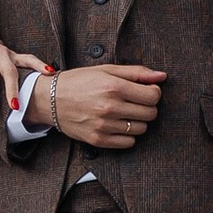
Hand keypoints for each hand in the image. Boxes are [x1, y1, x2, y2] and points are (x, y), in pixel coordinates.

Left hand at [0, 33, 47, 124]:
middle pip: (8, 72)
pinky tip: (50, 72)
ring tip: (36, 90)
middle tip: (15, 107)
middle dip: (12, 90)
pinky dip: (40, 65)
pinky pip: (30, 59)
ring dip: (30, 77)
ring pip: (23, 64)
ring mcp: (9, 53)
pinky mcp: (16, 55)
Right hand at [38, 63, 165, 149]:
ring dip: (137, 121)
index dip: (153, 92)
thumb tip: (162, 76)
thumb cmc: (79, 82)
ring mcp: (104, 125)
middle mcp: (109, 107)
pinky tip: (117, 124)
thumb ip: (136, 72)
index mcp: (113, 86)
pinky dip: (127, 135)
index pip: (153, 96)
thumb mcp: (106, 69)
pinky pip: (129, 142)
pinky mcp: (98, 140)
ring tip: (123, 113)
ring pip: (141, 129)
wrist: (50, 99)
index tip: (145, 91)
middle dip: (147, 107)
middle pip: (150, 113)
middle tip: (134, 102)